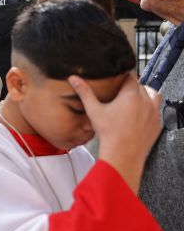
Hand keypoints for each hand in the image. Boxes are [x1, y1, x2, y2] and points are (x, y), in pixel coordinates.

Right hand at [69, 74, 161, 192]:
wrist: (123, 153)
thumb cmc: (108, 132)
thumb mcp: (94, 110)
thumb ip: (85, 92)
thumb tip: (73, 78)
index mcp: (131, 95)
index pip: (131, 77)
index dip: (124, 76)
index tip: (118, 79)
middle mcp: (146, 101)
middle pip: (141, 86)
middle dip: (132, 87)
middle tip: (121, 92)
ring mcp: (153, 113)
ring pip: (154, 96)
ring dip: (146, 95)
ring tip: (134, 101)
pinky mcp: (157, 124)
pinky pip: (156, 111)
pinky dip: (149, 110)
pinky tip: (139, 115)